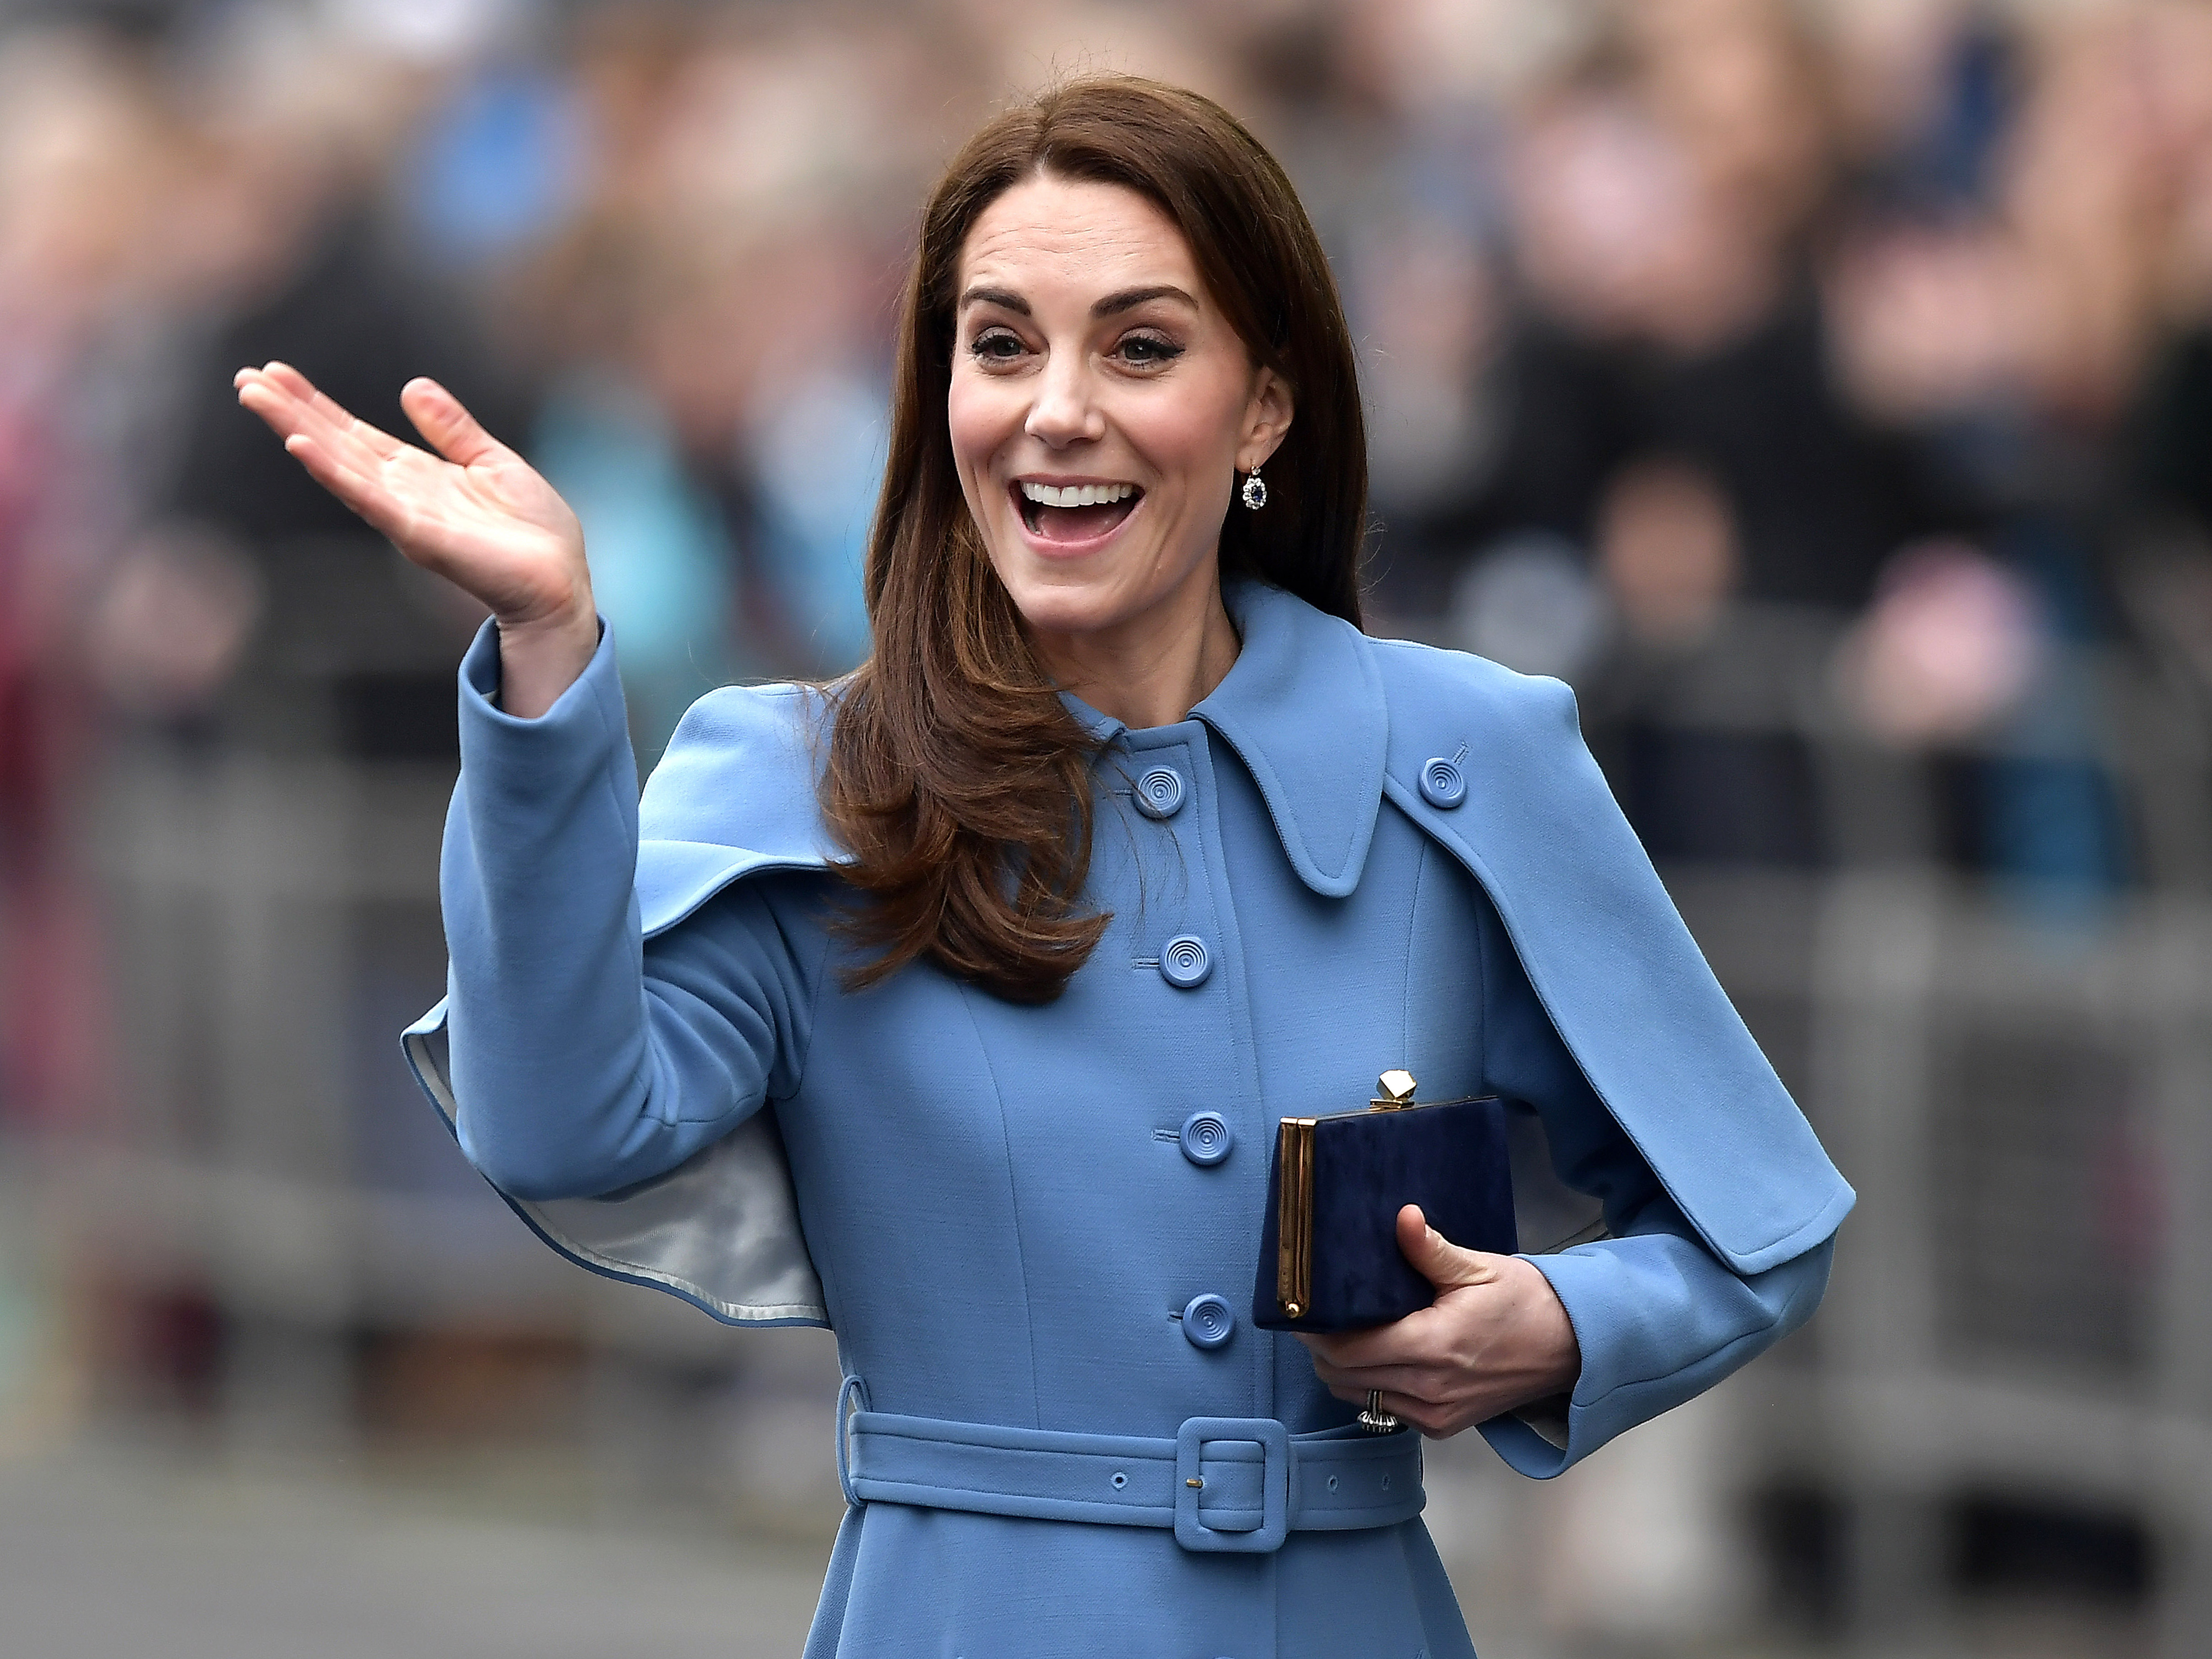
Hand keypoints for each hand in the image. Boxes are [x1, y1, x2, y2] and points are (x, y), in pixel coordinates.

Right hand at [235, 362, 594, 716]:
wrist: (561, 581)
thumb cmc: (534, 531)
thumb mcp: (494, 463)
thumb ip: (453, 430)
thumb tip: (412, 387)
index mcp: (418, 475)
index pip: (355, 433)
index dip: (316, 404)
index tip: (276, 372)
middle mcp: (402, 494)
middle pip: (335, 445)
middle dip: (290, 413)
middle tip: (244, 379)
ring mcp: (405, 515)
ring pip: (340, 466)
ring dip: (297, 432)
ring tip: (257, 399)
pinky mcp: (420, 536)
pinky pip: (371, 500)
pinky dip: (335, 473)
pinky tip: (301, 447)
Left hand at [1297, 1204, 1580, 1439]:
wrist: (1571, 1348)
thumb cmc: (1526, 1304)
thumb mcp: (1479, 1269)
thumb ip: (1430, 1249)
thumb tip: (1402, 1218)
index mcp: (1433, 1346)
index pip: (1347, 1351)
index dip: (1314, 1333)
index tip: (1303, 1309)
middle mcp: (1429, 1388)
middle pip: (1343, 1377)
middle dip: (1320, 1349)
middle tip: (1315, 1318)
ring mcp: (1435, 1413)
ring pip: (1358, 1397)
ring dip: (1341, 1370)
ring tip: (1341, 1334)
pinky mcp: (1442, 1425)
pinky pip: (1385, 1410)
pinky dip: (1369, 1386)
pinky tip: (1376, 1356)